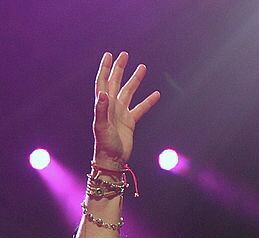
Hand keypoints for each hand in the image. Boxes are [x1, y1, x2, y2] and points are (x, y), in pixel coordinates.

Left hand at [93, 51, 159, 165]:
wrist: (112, 161)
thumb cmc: (104, 145)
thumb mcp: (102, 127)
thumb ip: (102, 110)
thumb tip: (103, 93)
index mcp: (104, 105)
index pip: (103, 83)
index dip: (105, 69)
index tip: (108, 55)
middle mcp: (111, 107)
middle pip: (115, 83)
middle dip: (119, 69)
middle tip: (124, 55)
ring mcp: (121, 114)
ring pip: (129, 93)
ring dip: (134, 80)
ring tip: (142, 67)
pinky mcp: (129, 122)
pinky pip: (140, 109)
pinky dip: (148, 101)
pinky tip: (156, 94)